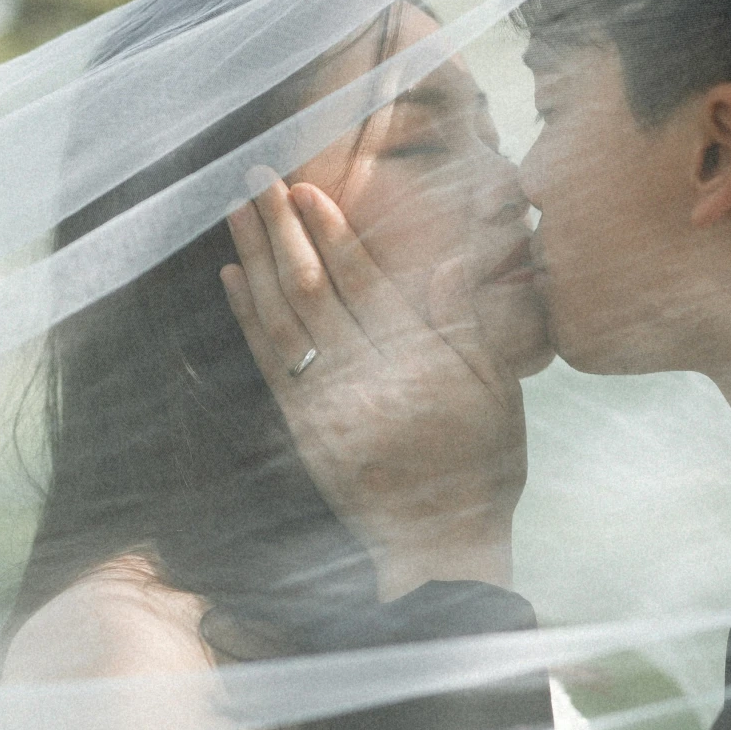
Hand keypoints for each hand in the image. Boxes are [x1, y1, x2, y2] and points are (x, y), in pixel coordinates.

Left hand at [222, 178, 526, 599]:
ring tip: (234, 212)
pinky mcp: (303, 427)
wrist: (438, 551)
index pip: (364, 282)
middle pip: (312, 287)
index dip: (332, 233)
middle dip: (281, 229)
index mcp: (415, 360)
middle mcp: (363, 375)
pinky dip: (247, 316)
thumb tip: (448, 260)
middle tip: (254, 178)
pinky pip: (269, 360)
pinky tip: (232, 279)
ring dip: (255, 259)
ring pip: (281, 316)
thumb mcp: (498, 395)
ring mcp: (325, 402)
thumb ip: (468, 326)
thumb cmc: (481, 470)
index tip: (307, 190)